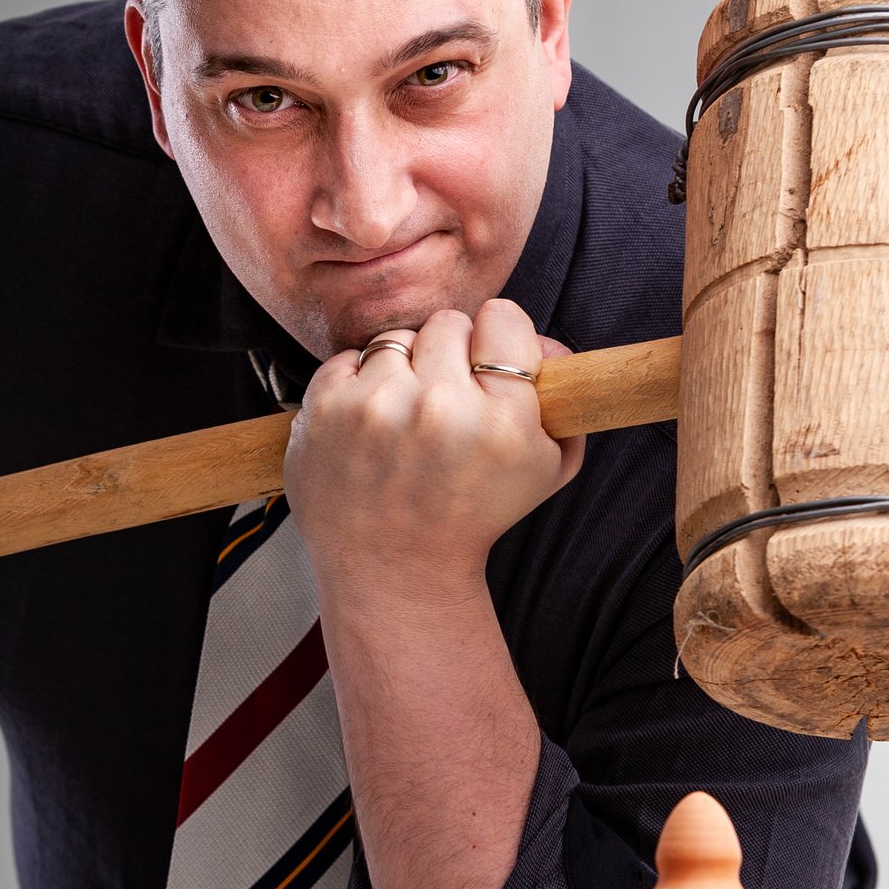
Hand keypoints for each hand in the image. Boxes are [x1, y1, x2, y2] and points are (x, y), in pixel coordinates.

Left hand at [284, 299, 582, 605]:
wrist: (393, 571)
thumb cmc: (472, 517)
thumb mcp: (546, 468)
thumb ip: (563, 397)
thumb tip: (544, 340)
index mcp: (501, 419)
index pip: (503, 317)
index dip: (496, 343)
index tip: (486, 374)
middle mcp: (437, 408)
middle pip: (447, 324)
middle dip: (448, 358)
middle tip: (444, 407)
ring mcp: (374, 407)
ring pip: (396, 340)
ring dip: (402, 371)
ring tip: (404, 422)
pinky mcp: (324, 410)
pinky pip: (347, 359)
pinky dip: (357, 386)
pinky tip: (369, 429)